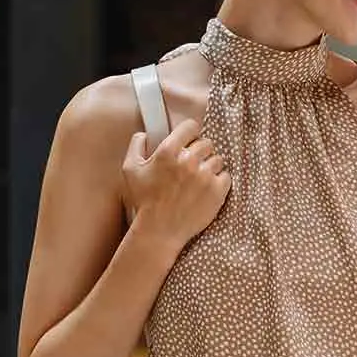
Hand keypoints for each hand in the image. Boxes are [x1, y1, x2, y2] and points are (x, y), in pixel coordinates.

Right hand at [121, 119, 230, 247]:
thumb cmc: (144, 201)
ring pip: (218, 159)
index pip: (191, 127)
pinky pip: (226, 176)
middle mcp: (188, 161)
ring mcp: (205, 176)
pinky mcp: (217, 190)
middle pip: (206, 143)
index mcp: (168, 152)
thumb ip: (135, 146)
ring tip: (200, 178)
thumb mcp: (130, 170)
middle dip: (200, 151)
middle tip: (193, 164)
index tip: (190, 139)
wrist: (159, 230)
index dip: (190, 132)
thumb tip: (144, 134)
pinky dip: (219, 180)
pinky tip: (208, 188)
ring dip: (210, 166)